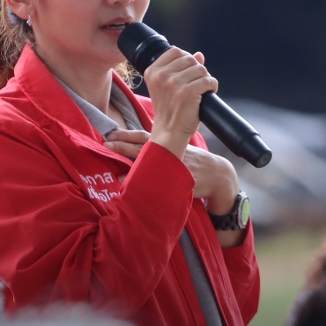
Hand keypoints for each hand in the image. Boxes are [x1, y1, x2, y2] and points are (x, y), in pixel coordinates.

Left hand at [105, 130, 238, 212]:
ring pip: (150, 166)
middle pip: (142, 149)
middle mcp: (168, 152)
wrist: (218, 174)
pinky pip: (160, 184)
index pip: (143, 137)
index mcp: (166, 144)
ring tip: (115, 175)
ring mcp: (173, 167)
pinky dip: (147, 186)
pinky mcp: (180, 180)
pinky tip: (136, 190)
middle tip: (107, 145)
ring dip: (132, 170)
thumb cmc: (196, 161)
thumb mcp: (180, 148)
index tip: (110, 134)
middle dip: (124, 147)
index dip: (127, 135)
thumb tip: (144, 146)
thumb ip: (163, 146)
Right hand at [141, 48, 216, 158]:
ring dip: (205, 78)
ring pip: (200, 69)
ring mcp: (173, 83)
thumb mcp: (166, 86)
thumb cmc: (169, 110)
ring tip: (202, 89)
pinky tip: (208, 92)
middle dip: (197, 69)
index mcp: (152, 71)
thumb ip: (180, 68)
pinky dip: (212, 86)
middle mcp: (161, 76)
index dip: (186, 58)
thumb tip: (199, 55)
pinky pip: (207, 80)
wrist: (169, 132)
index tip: (189, 70)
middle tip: (197, 82)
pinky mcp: (187, 92)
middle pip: (189, 58)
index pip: (175, 51)